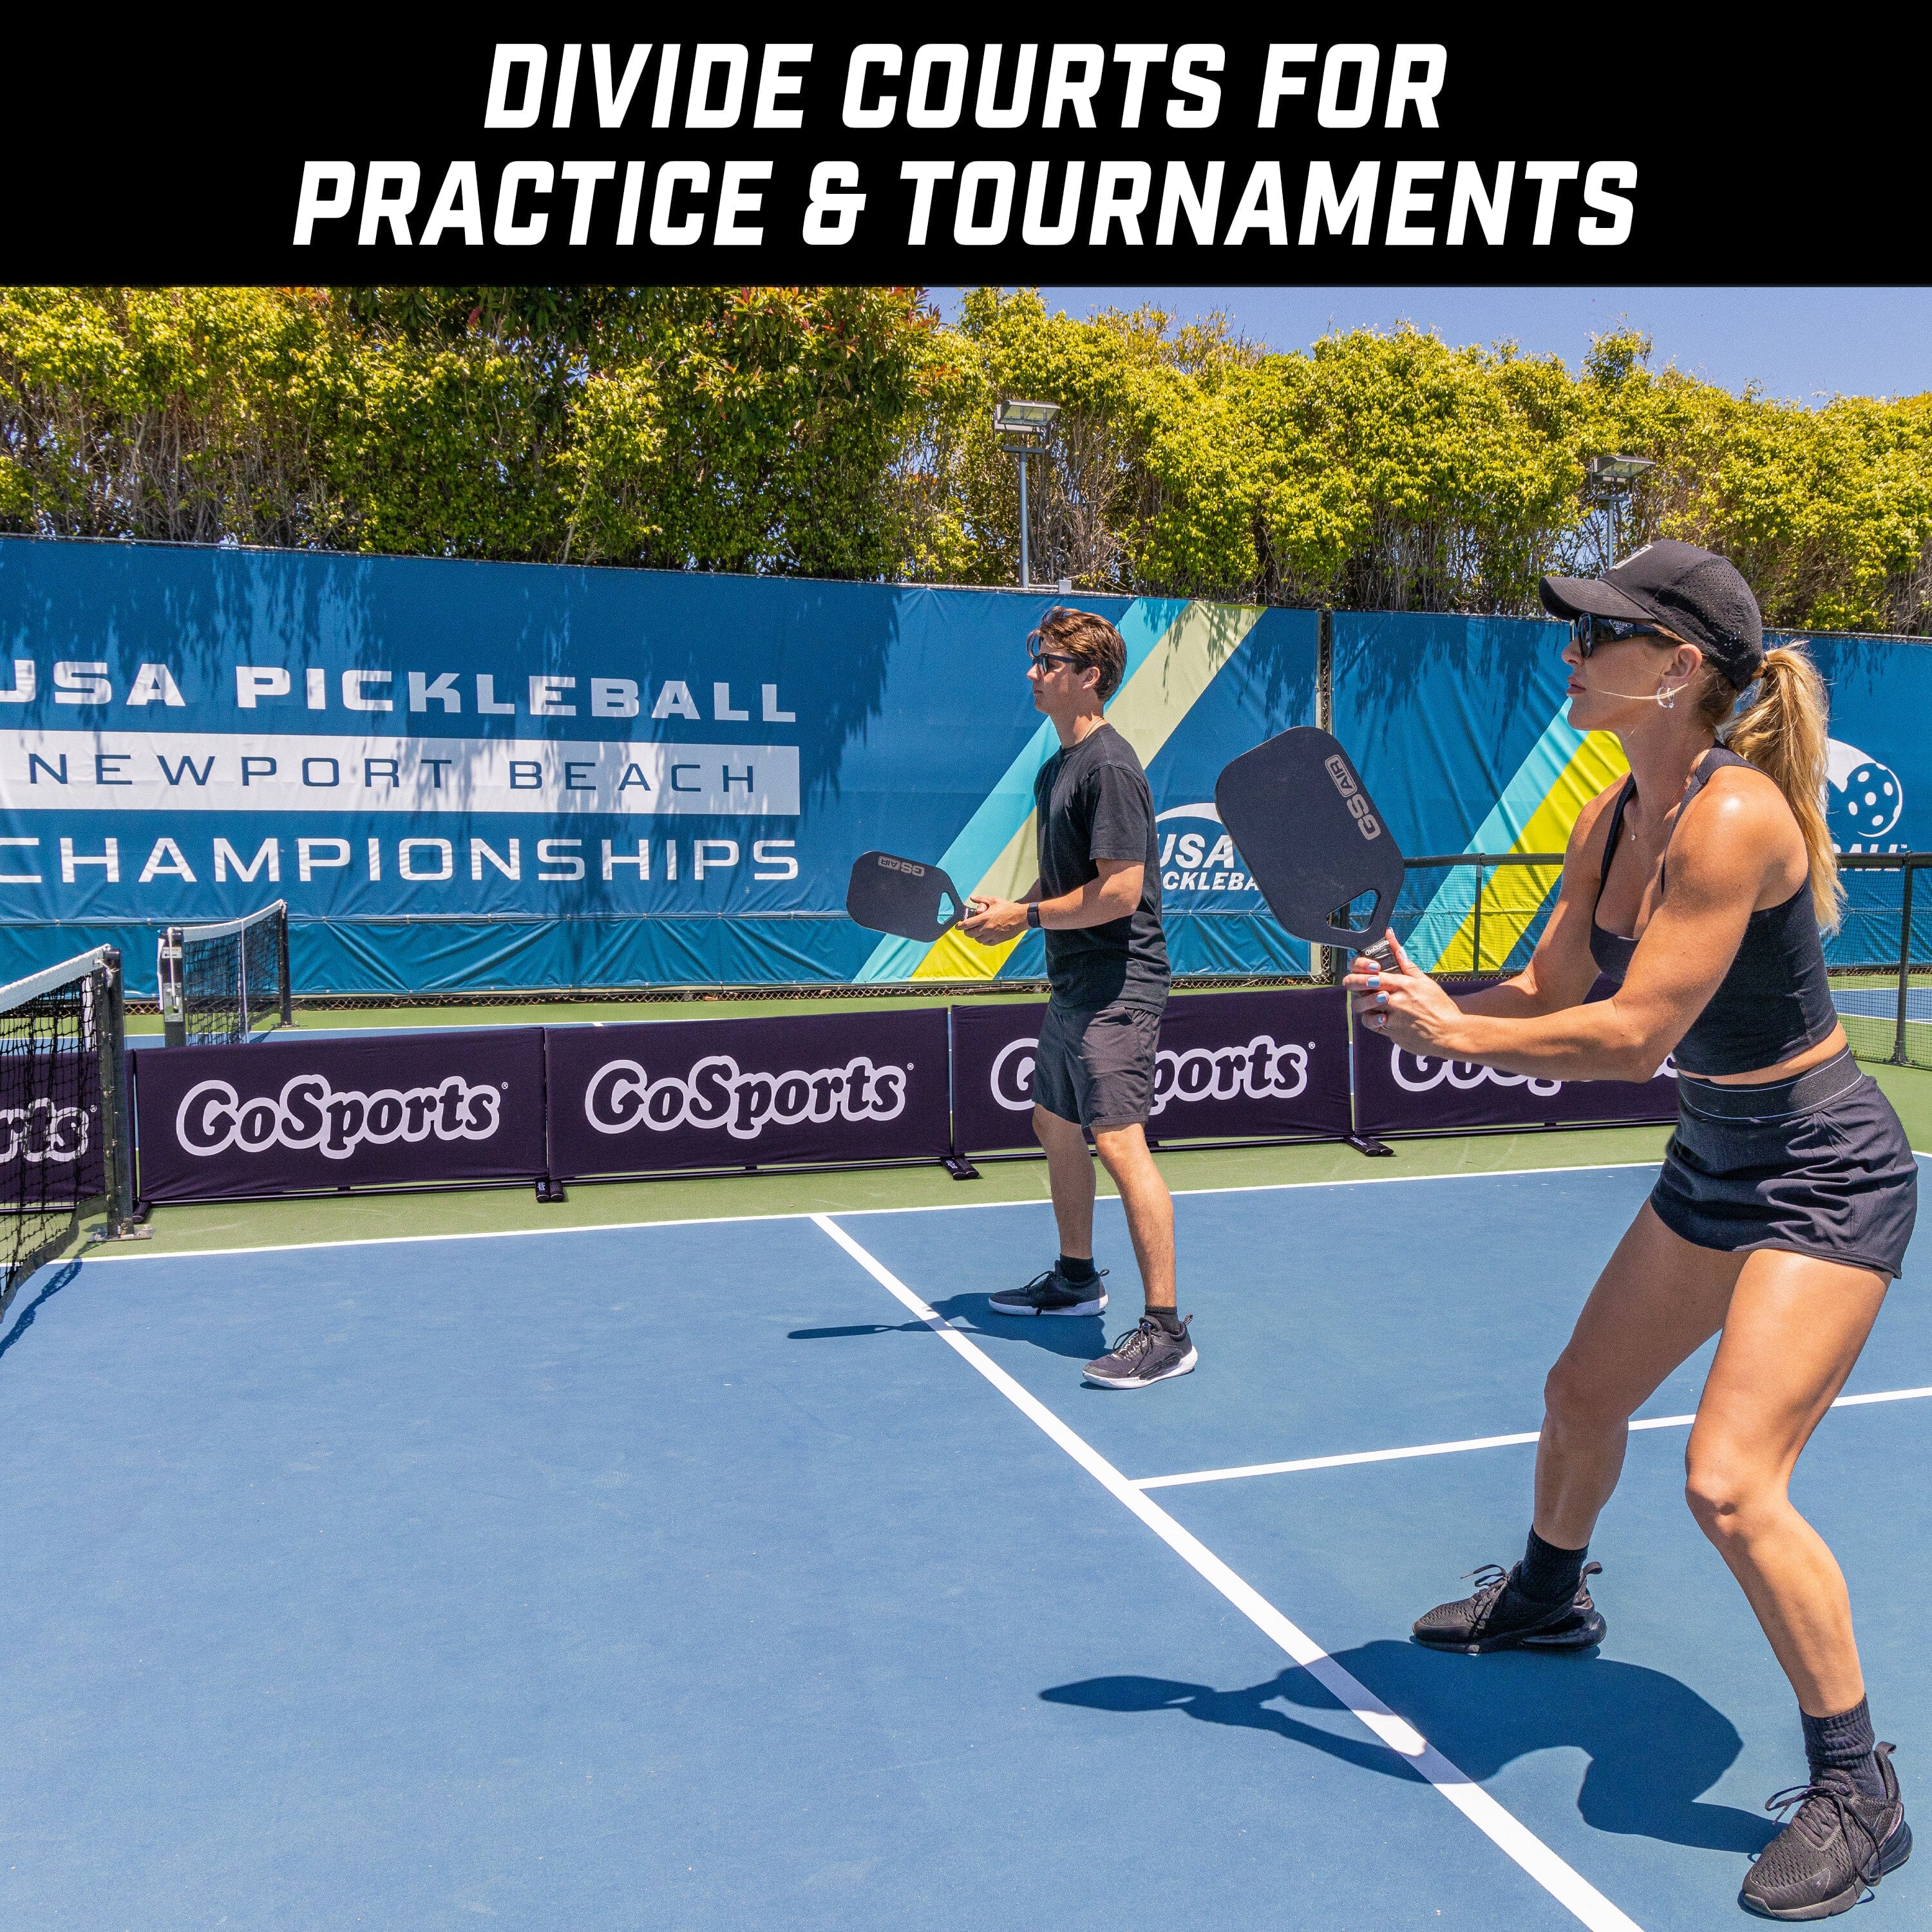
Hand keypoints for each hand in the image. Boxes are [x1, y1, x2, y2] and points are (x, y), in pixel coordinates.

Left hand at [960, 895, 1030, 944]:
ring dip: (975, 936)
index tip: (957, 926)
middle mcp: (987, 928)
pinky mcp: (997, 940)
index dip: (960, 926)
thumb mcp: (994, 900)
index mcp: (984, 918)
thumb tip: (972, 898)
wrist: (1021, 917)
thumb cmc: (1008, 907)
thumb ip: (981, 899)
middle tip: (968, 928)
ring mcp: (992, 935)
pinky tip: (986, 935)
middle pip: (969, 934)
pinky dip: (983, 940)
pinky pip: (986, 943)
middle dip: (967, 931)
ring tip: (978, 930)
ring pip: (977, 939)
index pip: (967, 925)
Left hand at [1342, 932, 1465, 1053]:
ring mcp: (1391, 1019)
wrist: (1449, 1033)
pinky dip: (1376, 1022)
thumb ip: (1406, 964)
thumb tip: (1393, 941)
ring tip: (1375, 1004)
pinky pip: (1375, 1026)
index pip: (1373, 976)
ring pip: (1364, 1012)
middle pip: (1363, 993)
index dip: (1362, 972)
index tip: (1362, 972)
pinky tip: (1385, 1018)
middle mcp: (1394, 1002)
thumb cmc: (1439, 1006)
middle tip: (1355, 985)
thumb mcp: (1425, 982)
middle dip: (1355, 987)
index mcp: (1403, 986)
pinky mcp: (1391, 1034)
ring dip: (1366, 1007)